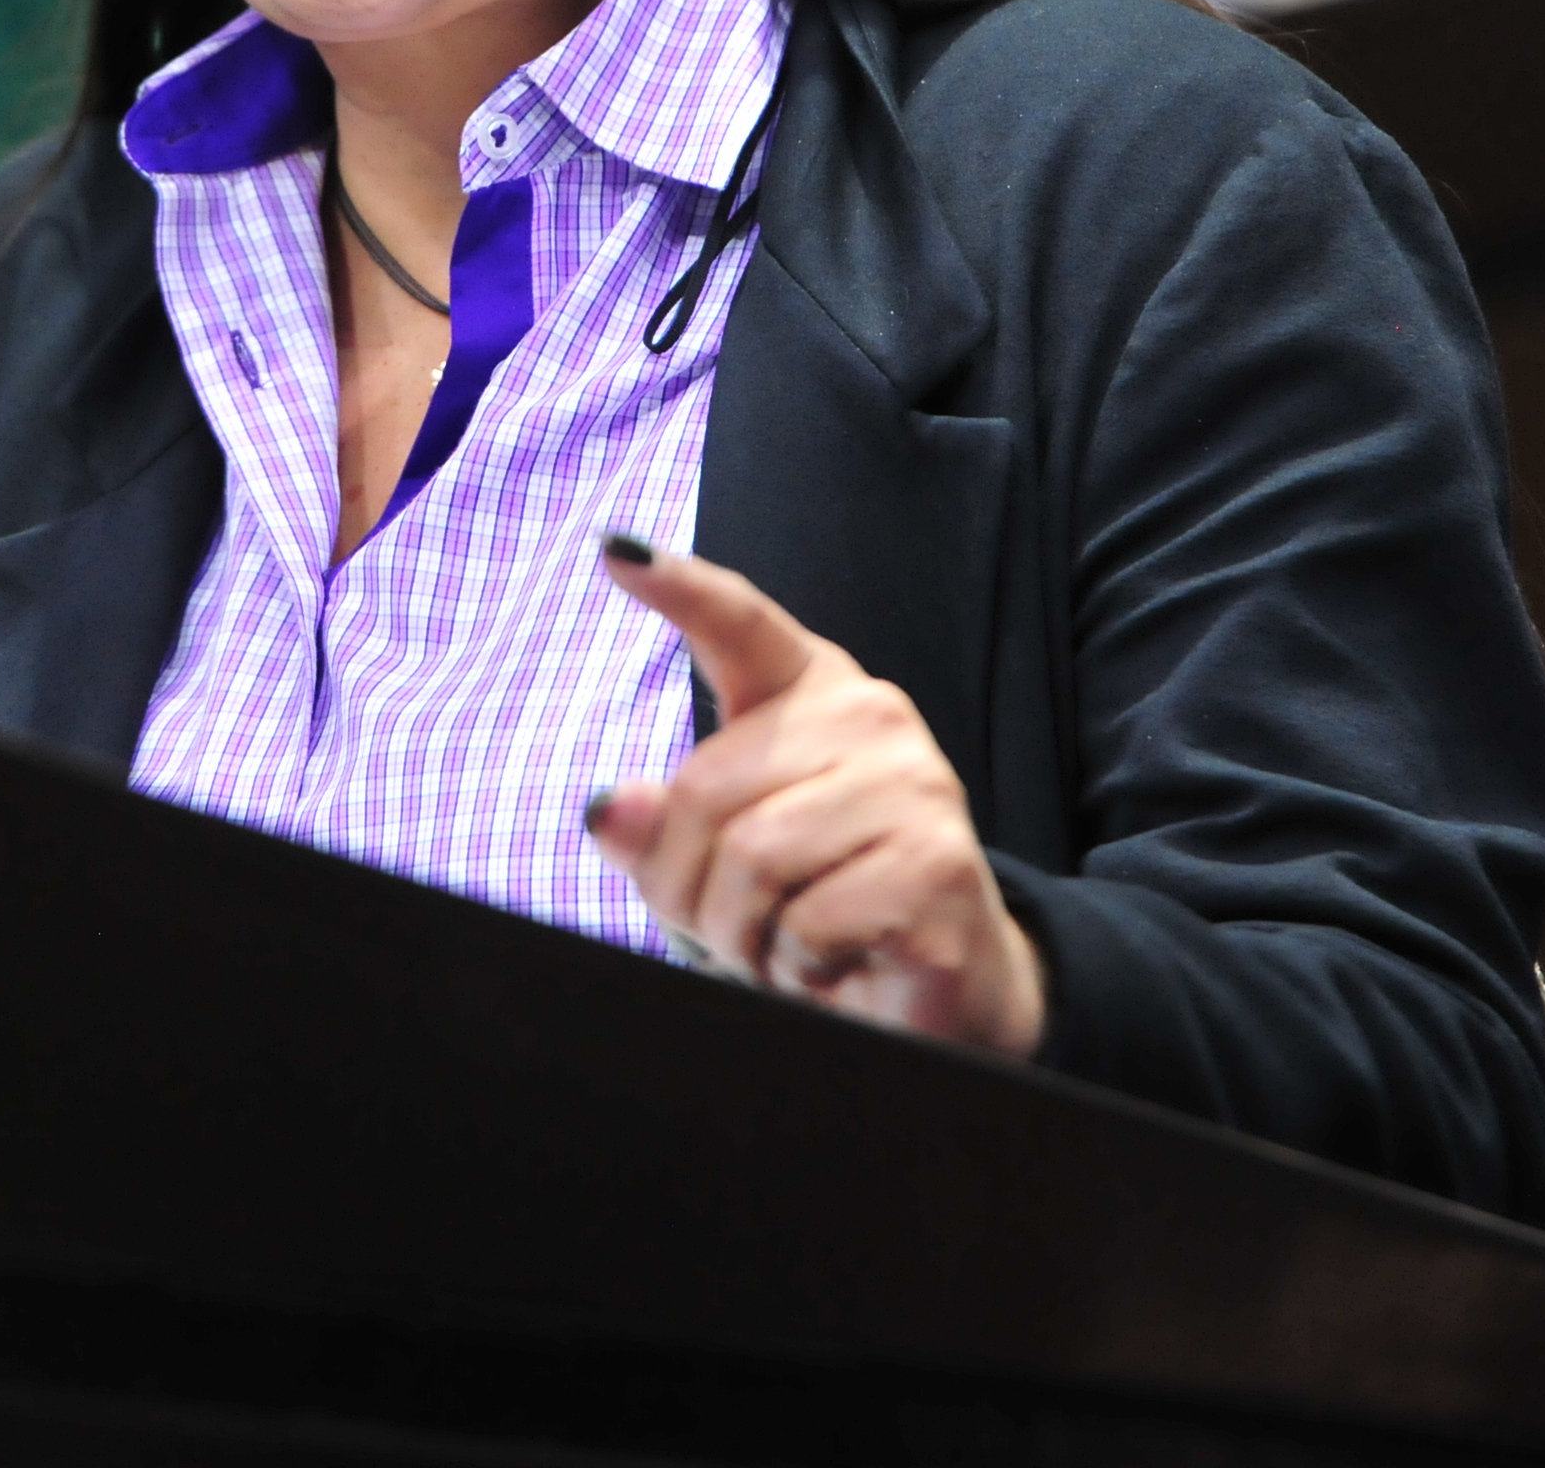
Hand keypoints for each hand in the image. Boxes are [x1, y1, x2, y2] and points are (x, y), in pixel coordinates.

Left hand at [580, 536, 1047, 1058]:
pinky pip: (806, 921)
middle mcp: (870, 718)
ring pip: (750, 860)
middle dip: (690, 888)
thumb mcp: (716, 867)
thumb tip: (607, 806)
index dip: (680, 587)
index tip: (617, 552)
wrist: (936, 991)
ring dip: (743, 936)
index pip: (740, 625)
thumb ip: (662, 829)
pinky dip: (797, 966)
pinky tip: (837, 963)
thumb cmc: (815, 909)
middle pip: (702, 792)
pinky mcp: (934, 864)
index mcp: (813, 695)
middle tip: (739, 928)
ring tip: (789, 946)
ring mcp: (912, 784)